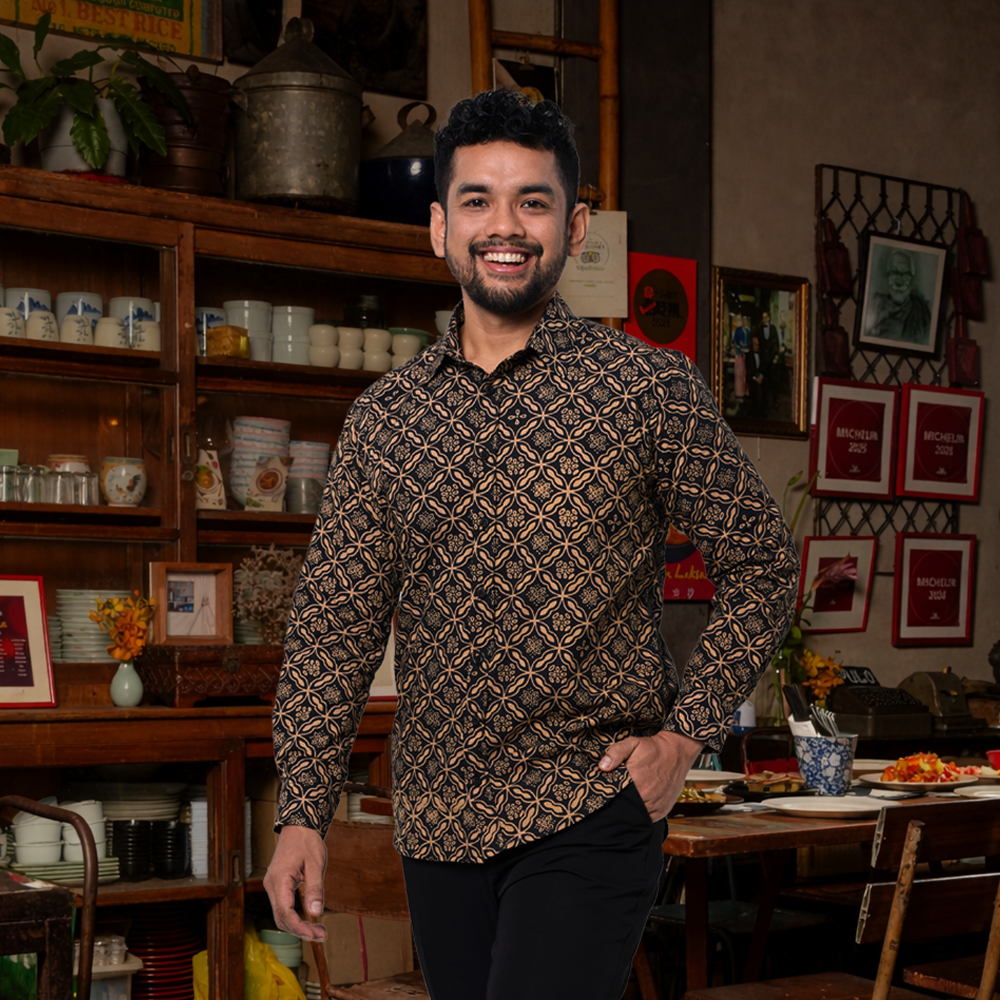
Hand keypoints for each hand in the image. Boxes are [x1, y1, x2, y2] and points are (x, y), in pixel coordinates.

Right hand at [262, 825, 328, 940]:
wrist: (299, 827)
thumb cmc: (307, 842)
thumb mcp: (316, 864)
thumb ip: (315, 888)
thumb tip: (316, 913)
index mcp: (279, 879)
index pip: (285, 912)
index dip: (299, 927)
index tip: (315, 935)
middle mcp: (271, 885)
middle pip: (281, 918)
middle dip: (300, 930)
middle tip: (322, 935)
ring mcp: (272, 886)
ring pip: (281, 915)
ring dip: (298, 926)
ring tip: (319, 931)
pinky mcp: (277, 886)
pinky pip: (282, 907)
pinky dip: (294, 917)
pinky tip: (308, 920)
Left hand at [599, 731, 703, 820]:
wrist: (676, 753)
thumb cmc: (653, 749)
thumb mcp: (632, 744)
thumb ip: (615, 753)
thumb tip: (602, 766)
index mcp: (635, 779)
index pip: (613, 795)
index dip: (608, 795)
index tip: (606, 792)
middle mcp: (645, 795)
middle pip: (624, 807)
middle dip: (619, 803)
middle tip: (619, 794)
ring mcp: (655, 805)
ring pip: (636, 815)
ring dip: (630, 809)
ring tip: (629, 798)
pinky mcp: (662, 810)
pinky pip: (647, 819)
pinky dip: (642, 814)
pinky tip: (639, 804)